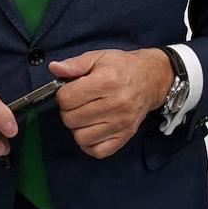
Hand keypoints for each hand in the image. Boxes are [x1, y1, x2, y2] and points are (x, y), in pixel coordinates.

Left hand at [50, 48, 173, 158]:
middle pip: (70, 119)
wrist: (152, 79)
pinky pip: (97, 151)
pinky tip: (93, 129)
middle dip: (69, 110)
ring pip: (80, 137)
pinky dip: (90, 143)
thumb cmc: (123, 67)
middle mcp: (116, 104)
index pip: (66, 99)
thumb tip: (54, 68)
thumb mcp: (99, 57)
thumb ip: (75, 64)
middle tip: (80, 102)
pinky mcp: (125, 136)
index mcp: (107, 81)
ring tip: (87, 115)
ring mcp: (121, 123)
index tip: (71, 90)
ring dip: (78, 127)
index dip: (63, 94)